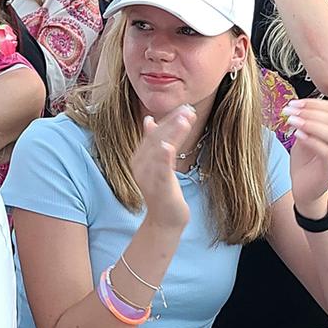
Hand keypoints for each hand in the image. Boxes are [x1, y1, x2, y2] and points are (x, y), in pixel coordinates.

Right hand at [129, 104, 195, 232]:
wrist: (166, 219)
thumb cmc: (164, 190)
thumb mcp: (158, 164)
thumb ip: (154, 143)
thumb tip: (148, 120)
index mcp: (140, 157)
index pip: (154, 133)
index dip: (168, 119)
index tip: (184, 107)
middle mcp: (140, 165)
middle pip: (156, 138)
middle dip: (172, 122)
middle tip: (188, 109)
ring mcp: (148, 176)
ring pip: (159, 149)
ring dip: (172, 132)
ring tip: (185, 118)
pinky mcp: (158, 186)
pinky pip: (160, 169)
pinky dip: (163, 157)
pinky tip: (168, 146)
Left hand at [282, 98, 327, 215]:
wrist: (304, 189)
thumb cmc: (304, 164)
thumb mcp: (303, 138)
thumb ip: (305, 124)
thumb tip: (298, 108)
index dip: (312, 104)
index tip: (293, 103)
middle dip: (309, 112)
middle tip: (290, 111)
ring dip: (310, 124)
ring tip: (292, 121)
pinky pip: (326, 151)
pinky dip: (312, 140)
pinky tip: (298, 135)